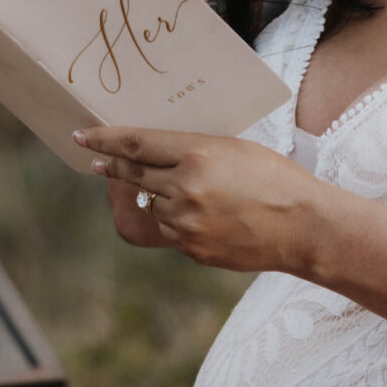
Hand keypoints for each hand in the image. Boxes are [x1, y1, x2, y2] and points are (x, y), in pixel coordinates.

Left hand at [80, 124, 326, 273]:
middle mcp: (185, 189)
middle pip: (132, 175)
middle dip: (111, 167)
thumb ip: (192, 150)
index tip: (83, 136)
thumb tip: (153, 152)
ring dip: (150, 196)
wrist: (303, 227)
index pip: (136, 144)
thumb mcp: (233, 148)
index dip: (106, 139)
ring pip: (149, 206)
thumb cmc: (276, 178)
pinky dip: (172, 219)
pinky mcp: (191, 250)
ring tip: (171, 188)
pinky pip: (168, 231)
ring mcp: (186, 224)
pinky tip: (192, 212)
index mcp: (198, 155)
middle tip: (96, 160)